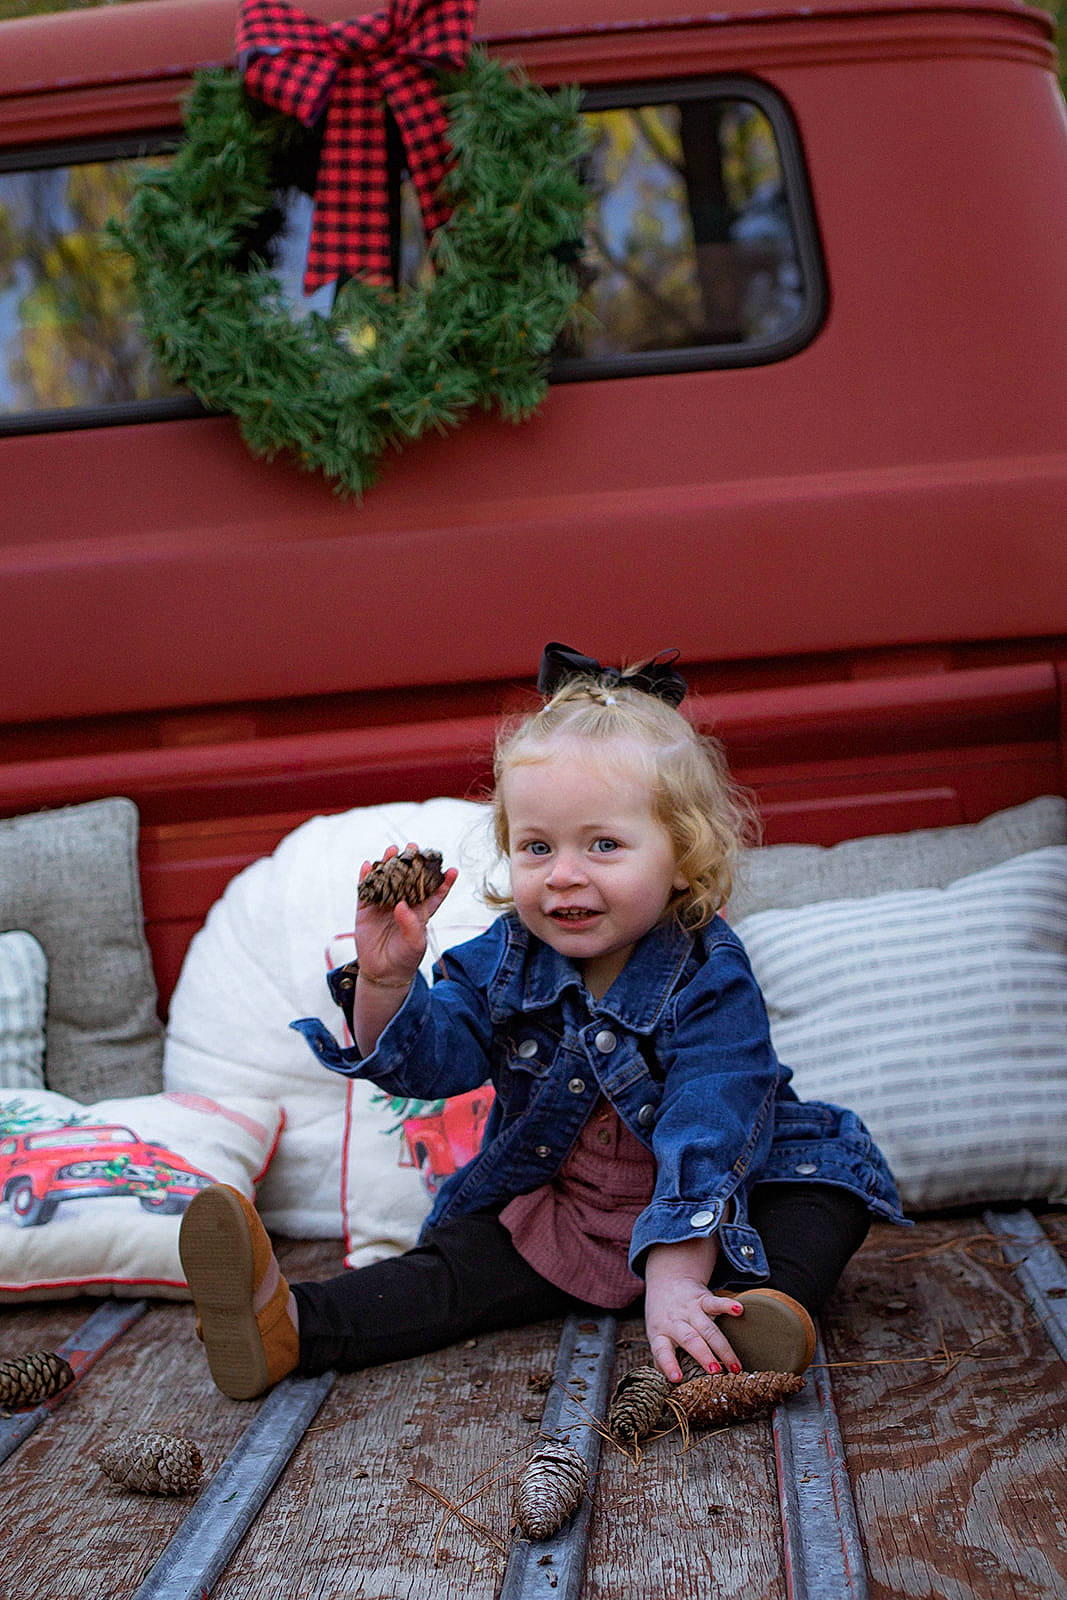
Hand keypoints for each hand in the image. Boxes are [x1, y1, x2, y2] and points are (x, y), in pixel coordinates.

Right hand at [354, 842, 456, 987]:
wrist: (382, 972)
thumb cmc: (405, 958)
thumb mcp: (414, 945)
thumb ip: (411, 926)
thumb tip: (401, 905)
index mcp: (421, 912)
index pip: (434, 894)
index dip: (444, 882)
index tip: (452, 870)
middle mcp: (403, 904)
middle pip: (408, 879)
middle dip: (412, 864)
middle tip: (414, 848)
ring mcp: (384, 905)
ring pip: (387, 880)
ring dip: (389, 864)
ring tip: (392, 849)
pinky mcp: (366, 910)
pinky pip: (365, 891)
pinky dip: (366, 877)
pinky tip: (368, 865)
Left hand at [643, 1238, 745, 1381]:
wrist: (668, 1282)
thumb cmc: (664, 1318)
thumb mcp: (657, 1338)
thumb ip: (662, 1361)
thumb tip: (668, 1390)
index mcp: (660, 1335)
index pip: (662, 1351)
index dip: (669, 1364)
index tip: (677, 1378)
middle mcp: (675, 1322)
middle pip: (691, 1340)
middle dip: (704, 1356)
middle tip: (717, 1373)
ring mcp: (690, 1310)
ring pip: (708, 1329)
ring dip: (723, 1347)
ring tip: (735, 1366)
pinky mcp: (703, 1298)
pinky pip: (716, 1302)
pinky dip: (728, 1306)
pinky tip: (739, 1311)